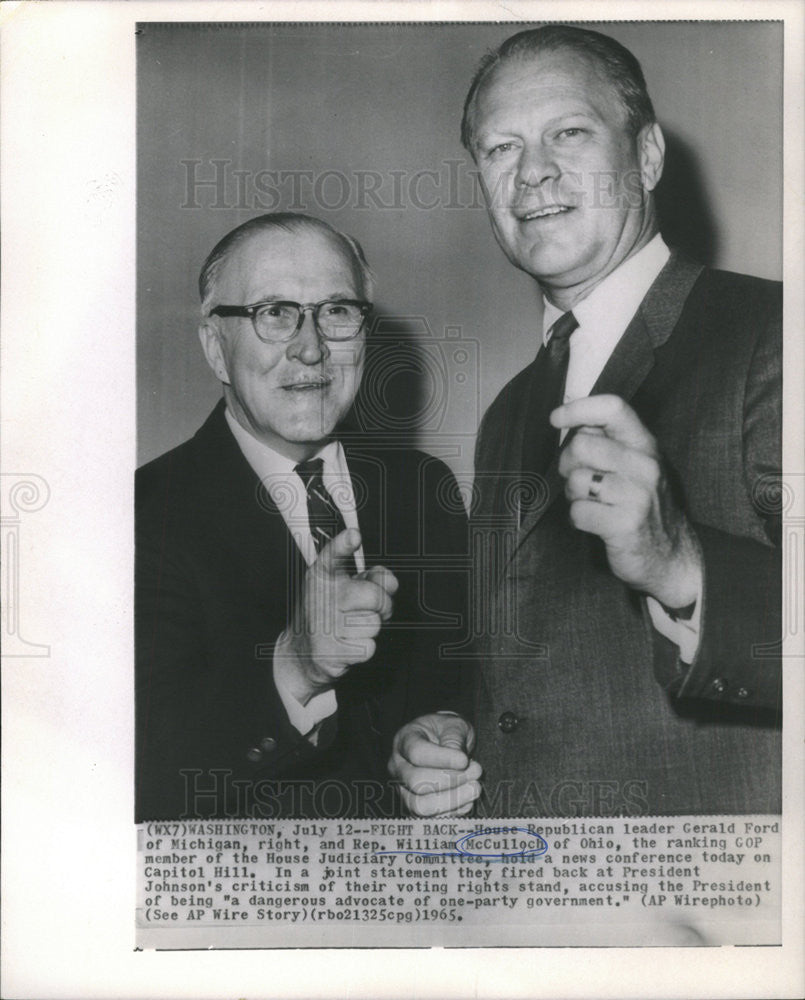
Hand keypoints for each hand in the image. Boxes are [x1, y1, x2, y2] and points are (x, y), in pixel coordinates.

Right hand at [284, 527, 397, 698]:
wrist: (304, 651)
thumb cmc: (333, 612)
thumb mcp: (349, 586)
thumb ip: (374, 577)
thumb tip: (390, 583)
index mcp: (324, 574)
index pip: (333, 553)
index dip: (344, 544)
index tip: (354, 536)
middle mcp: (321, 596)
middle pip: (373, 597)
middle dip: (383, 606)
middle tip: (373, 609)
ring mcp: (322, 625)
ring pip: (373, 624)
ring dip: (371, 629)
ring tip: (355, 627)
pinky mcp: (328, 652)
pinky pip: (368, 648)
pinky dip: (364, 648)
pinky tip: (348, 643)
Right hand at [388, 713, 481, 816]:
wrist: (444, 743)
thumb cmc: (447, 732)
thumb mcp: (453, 724)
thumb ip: (454, 737)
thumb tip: (459, 760)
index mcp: (404, 741)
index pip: (417, 753)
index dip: (442, 759)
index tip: (465, 760)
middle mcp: (398, 767)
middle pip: (417, 782)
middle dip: (451, 780)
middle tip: (476, 771)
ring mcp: (404, 790)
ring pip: (421, 806)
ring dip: (453, 800)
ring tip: (475, 788)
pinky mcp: (416, 808)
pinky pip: (432, 819)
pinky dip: (454, 812)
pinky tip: (468, 799)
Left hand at [553, 394, 701, 607]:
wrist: (671, 556)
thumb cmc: (642, 506)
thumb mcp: (634, 467)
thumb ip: (608, 443)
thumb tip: (572, 424)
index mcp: (645, 445)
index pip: (613, 408)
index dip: (578, 409)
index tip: (556, 418)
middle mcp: (645, 466)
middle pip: (582, 445)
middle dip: (568, 464)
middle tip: (579, 480)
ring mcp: (637, 495)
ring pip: (576, 480)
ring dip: (573, 495)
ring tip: (591, 502)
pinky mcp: (625, 525)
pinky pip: (578, 512)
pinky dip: (577, 519)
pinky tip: (595, 522)